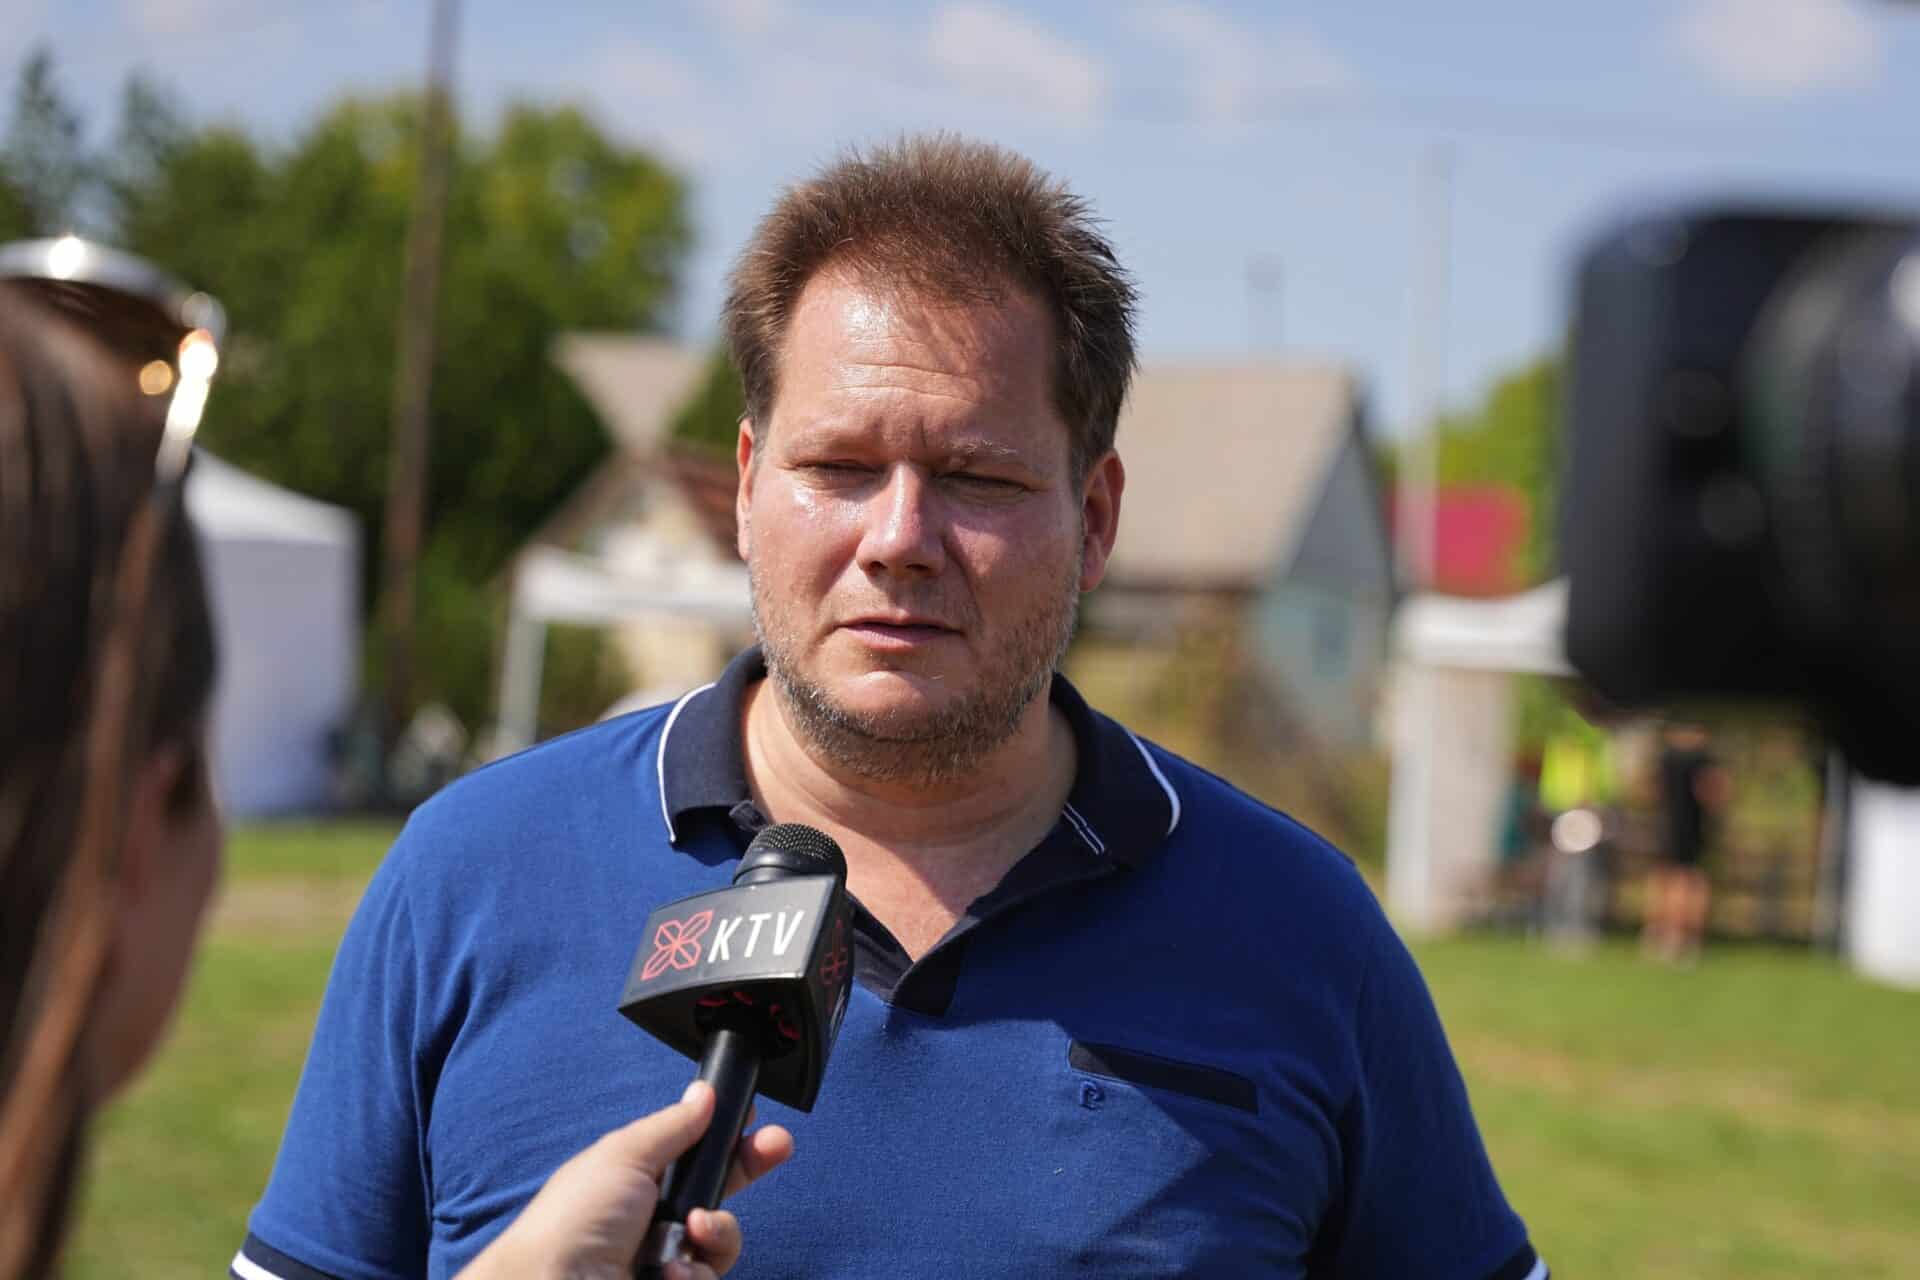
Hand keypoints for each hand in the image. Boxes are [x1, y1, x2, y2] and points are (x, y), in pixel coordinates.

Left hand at [458, 1081, 794, 1279]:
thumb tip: (704, 1093)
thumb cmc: (574, 1221)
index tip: (754, 1118)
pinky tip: (670, 1271)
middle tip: (774, 1146)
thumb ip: (672, 1126)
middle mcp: (655, 1216)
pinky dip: (694, 1272)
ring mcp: (665, 1256)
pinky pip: (709, 1276)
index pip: (695, 1151)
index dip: (727, 1135)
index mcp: (638, 1177)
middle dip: (748, 1166)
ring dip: (715, 1231)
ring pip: (722, 1239)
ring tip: (692, 1231)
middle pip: (719, 1189)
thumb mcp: (625, 1156)